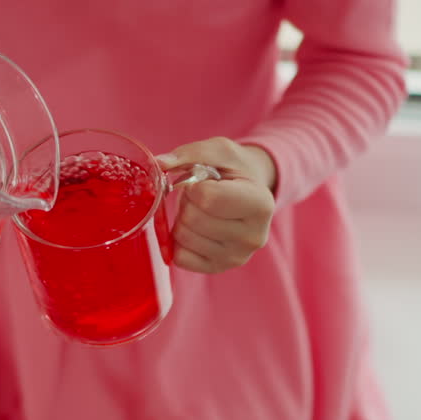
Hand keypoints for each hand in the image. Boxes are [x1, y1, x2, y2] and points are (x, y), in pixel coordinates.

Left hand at [156, 138, 276, 273]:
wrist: (248, 192)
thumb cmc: (232, 170)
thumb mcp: (218, 151)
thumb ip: (189, 154)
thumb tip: (159, 163)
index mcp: (261, 204)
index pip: (207, 198)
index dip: (195, 186)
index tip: (206, 182)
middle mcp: (254, 237)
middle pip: (192, 219)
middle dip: (188, 203)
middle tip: (202, 197)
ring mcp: (236, 257)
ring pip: (183, 238)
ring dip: (183, 219)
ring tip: (201, 211)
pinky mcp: (218, 268)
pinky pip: (180, 258)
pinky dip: (179, 241)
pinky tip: (196, 229)